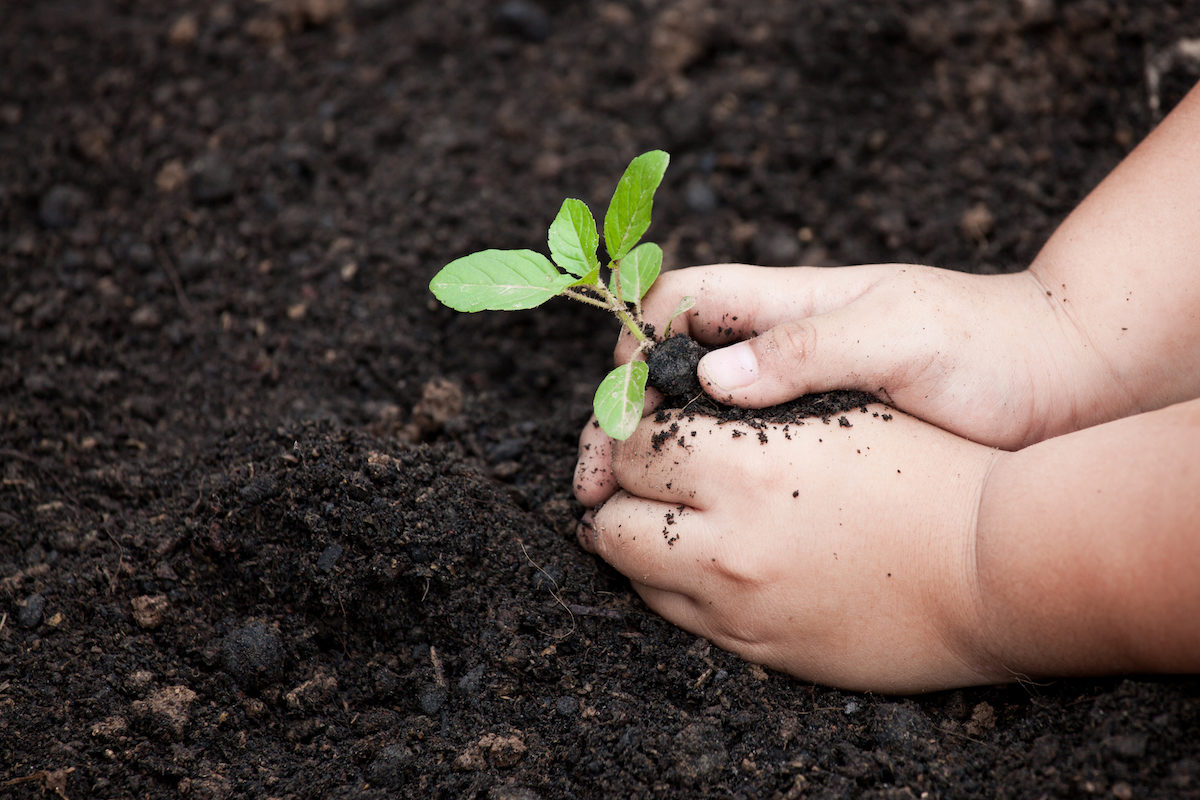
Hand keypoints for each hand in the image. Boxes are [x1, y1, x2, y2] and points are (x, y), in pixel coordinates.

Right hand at [575, 261, 1105, 507]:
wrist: (1059, 384)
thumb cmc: (983, 348)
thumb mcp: (898, 334)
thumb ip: (805, 348)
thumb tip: (712, 378)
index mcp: (785, 304)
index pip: (679, 302)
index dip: (635, 342)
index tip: (621, 401)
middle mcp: (776, 348)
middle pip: (668, 367)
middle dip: (622, 415)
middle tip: (594, 479)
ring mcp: (791, 398)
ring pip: (693, 417)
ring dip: (650, 456)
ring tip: (616, 511)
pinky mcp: (813, 446)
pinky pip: (735, 456)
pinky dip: (699, 484)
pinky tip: (688, 523)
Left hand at [576, 404, 1002, 692]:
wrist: (993, 569)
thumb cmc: (928, 471)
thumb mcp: (838, 404)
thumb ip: (752, 393)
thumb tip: (684, 386)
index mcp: (745, 464)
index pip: (632, 444)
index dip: (633, 427)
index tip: (648, 421)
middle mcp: (727, 541)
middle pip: (610, 514)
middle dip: (618, 487)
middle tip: (644, 472)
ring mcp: (737, 605)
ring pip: (630, 570)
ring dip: (634, 536)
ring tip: (664, 515)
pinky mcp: (756, 647)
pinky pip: (673, 614)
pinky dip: (669, 582)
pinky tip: (703, 558)